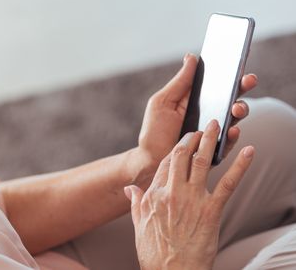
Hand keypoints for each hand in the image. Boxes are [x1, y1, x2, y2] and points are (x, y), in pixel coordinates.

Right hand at [125, 120, 254, 269]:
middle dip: (194, 137)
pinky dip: (240, 166)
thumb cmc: (155, 253)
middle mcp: (171, 192)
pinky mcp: (211, 211)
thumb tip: (129, 188)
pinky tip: (249, 152)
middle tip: (204, 126)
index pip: (166, 162)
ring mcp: (191, 200)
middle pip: (182, 155)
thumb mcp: (139, 224)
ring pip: (202, 162)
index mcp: (154, 194)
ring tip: (219, 127)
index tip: (185, 139)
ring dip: (212, 141)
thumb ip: (136, 202)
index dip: (177, 147)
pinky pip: (228, 183)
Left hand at [137, 53, 257, 166]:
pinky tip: (232, 130)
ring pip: (235, 119)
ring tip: (236, 108)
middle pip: (232, 99)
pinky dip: (232, 137)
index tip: (238, 64)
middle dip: (242, 88)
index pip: (218, 85)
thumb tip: (192, 57)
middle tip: (247, 81)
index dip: (230, 75)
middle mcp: (210, 115)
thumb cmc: (154, 129)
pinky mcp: (214, 150)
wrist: (150, 159)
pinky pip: (228, 143)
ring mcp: (214, 132)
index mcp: (198, 100)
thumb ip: (180, 82)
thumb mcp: (163, 101)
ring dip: (240, 110)